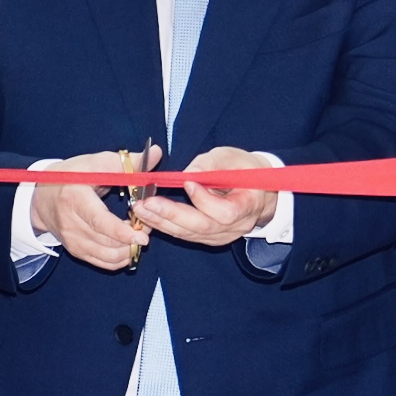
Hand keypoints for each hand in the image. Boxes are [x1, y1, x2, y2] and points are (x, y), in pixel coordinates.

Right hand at [29, 147, 156, 270]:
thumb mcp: (97, 162)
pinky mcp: (76, 250)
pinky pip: (102, 262)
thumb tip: (156, 153)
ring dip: (129, 250)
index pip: (99, 222)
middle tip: (148, 227)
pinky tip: (129, 246)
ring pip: (106, 256)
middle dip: (132, 239)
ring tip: (139, 235)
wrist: (43, 195)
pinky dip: (120, 259)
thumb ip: (128, 162)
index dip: (122, 232)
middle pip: (106, 242)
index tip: (142, 235)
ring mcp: (72, 240)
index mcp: (75, 198)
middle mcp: (70, 223)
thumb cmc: (74, 175)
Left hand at [135, 147, 278, 249]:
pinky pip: (185, 234)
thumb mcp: (231, 157)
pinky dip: (165, 226)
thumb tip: (186, 175)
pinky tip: (148, 216)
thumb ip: (210, 164)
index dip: (204, 200)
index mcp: (248, 205)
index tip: (187, 182)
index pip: (224, 212)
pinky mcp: (208, 237)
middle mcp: (235, 227)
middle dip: (171, 215)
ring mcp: (221, 236)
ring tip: (140, 209)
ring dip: (162, 222)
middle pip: (201, 227)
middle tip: (147, 204)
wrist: (254, 188)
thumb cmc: (243, 168)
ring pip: (190, 234)